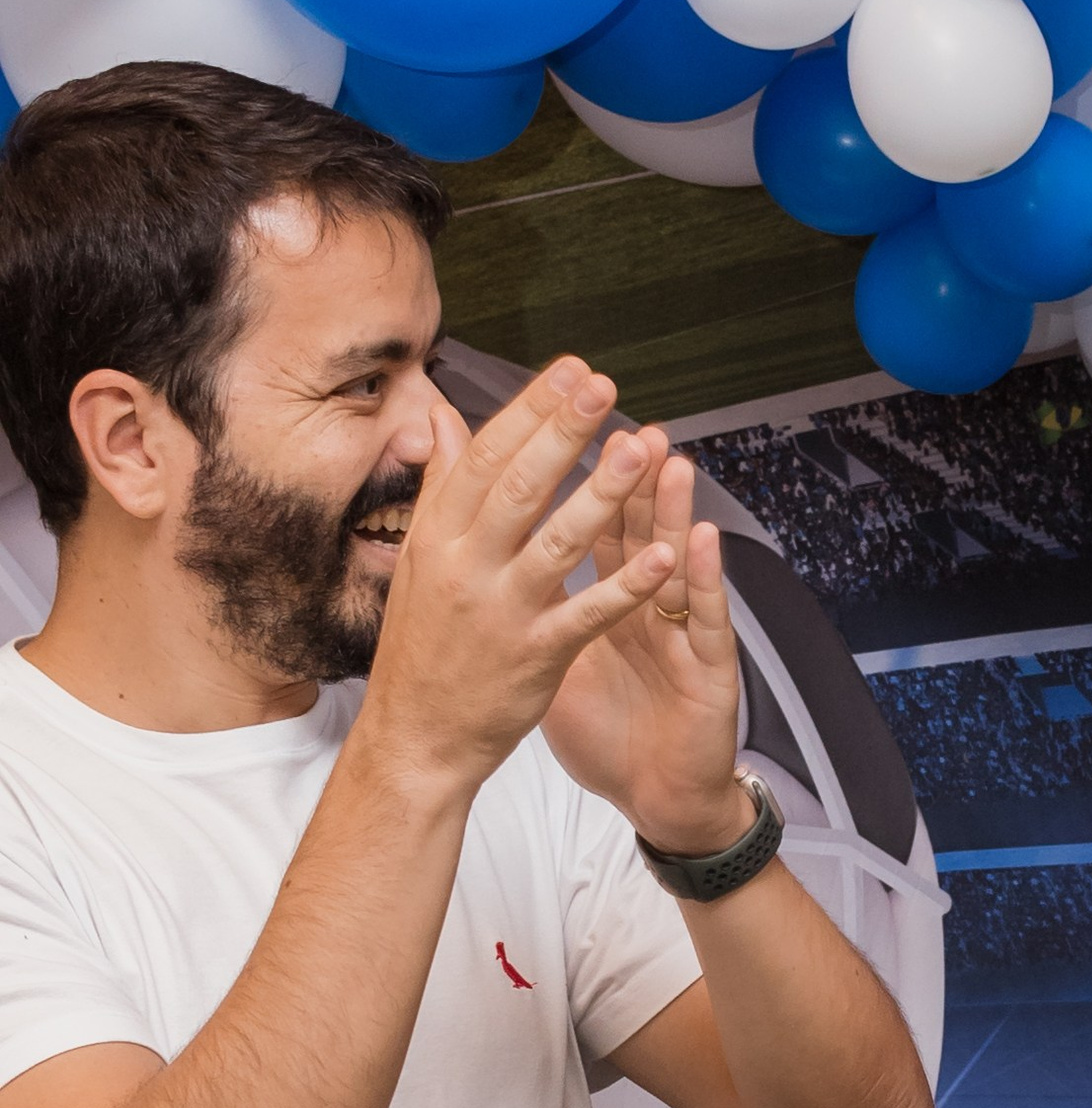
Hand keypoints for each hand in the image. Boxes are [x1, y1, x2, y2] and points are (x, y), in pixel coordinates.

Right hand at [361, 360, 681, 807]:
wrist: (414, 737)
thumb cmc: (422, 646)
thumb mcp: (418, 559)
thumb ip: (439, 487)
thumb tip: (443, 418)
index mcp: (436, 537)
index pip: (484, 458)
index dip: (530, 411)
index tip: (569, 370)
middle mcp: (464, 567)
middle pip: (517, 486)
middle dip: (563, 431)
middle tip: (604, 385)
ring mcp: (499, 612)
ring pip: (555, 542)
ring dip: (602, 493)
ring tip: (642, 449)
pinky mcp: (533, 657)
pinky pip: (585, 614)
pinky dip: (625, 585)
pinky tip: (663, 555)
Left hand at [541, 435, 747, 852]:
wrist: (663, 797)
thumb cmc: (613, 733)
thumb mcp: (558, 662)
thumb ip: (530, 605)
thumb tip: (484, 565)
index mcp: (608, 602)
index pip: (588, 524)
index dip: (569, 475)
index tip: (548, 423)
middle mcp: (649, 608)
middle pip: (635, 527)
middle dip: (621, 469)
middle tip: (613, 409)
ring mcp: (682, 635)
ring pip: (675, 560)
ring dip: (669, 506)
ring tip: (664, 453)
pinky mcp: (711, 671)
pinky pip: (704, 622)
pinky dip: (699, 581)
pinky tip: (700, 540)